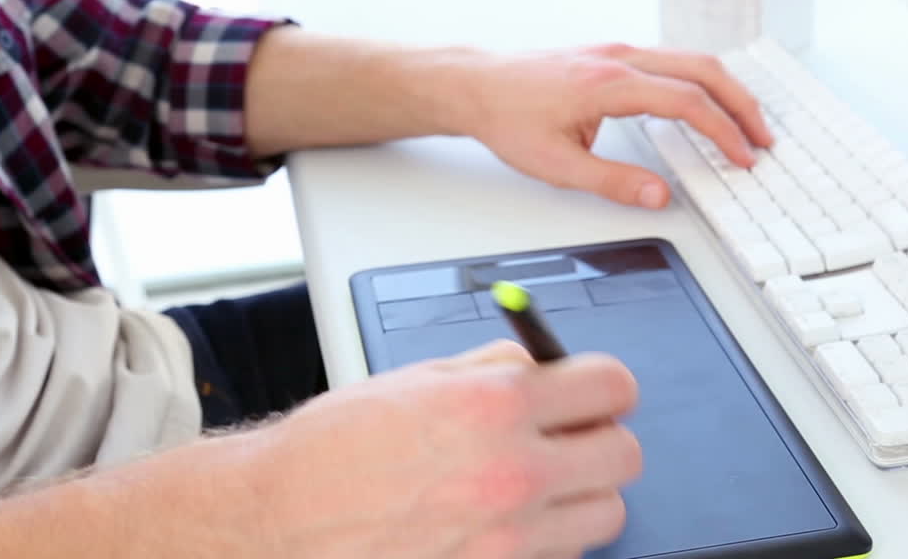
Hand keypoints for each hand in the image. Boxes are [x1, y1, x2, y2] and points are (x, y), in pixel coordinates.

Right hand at [241, 340, 641, 558]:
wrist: (282, 522)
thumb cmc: (336, 450)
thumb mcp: (418, 381)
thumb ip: (495, 371)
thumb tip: (546, 367)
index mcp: (495, 406)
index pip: (613, 386)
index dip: (604, 386)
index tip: (594, 392)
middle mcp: (513, 474)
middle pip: (625, 456)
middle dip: (600, 440)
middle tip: (568, 438)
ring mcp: (511, 540)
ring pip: (607, 515)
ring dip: (580, 496)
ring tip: (533, 487)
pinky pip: (564, 557)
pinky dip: (548, 541)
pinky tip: (504, 525)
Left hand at [465, 43, 772, 208]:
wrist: (476, 85)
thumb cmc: (508, 118)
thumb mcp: (556, 165)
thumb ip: (612, 182)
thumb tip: (659, 196)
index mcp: (608, 83)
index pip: (686, 101)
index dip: (723, 131)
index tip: (743, 156)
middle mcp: (619, 57)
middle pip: (703, 70)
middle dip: (741, 105)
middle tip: (764, 139)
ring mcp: (617, 50)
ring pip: (690, 59)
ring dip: (724, 90)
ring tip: (745, 124)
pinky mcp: (612, 53)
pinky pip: (671, 59)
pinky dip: (700, 81)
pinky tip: (706, 103)